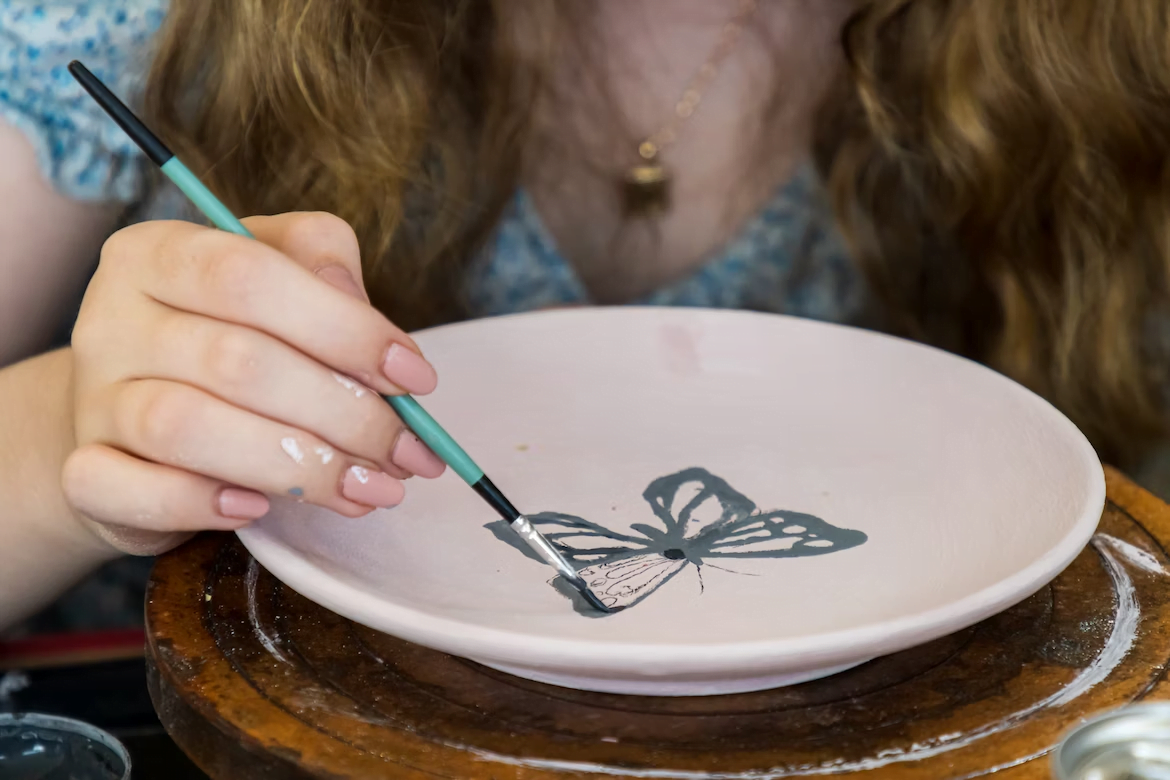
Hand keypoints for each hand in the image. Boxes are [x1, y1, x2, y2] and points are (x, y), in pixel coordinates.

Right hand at [61, 213, 445, 554]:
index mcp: (160, 252)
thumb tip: (366, 316)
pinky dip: (199, 504)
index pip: (251, 275)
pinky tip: (257, 510)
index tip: (416, 378)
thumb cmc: (229, 338)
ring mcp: (92, 397)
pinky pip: (130, 490)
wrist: (135, 420)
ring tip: (368, 488)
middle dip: (346, 414)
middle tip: (409, 454)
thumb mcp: (280, 281)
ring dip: (297, 466)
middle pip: (237, 360)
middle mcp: (112, 317)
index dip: (346, 328)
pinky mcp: (83, 472)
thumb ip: (323, 268)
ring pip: (186, 427)